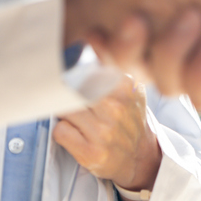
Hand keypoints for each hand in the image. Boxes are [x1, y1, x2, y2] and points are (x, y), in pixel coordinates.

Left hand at [52, 69, 161, 200]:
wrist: (140, 158)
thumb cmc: (129, 120)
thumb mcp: (129, 89)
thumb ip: (110, 68)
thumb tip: (88, 42)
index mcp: (125, 87)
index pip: (87, 67)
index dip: (73, 67)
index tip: (68, 68)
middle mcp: (116, 108)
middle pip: (72, 87)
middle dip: (64, 90)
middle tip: (62, 93)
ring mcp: (103, 132)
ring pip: (64, 109)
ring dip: (63, 111)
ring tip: (73, 115)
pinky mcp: (91, 152)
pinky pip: (60, 131)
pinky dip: (62, 130)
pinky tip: (74, 133)